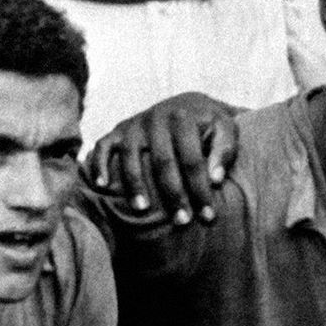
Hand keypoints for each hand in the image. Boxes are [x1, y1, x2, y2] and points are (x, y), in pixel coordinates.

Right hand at [85, 91, 241, 226]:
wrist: (187, 104)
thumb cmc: (209, 125)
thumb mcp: (226, 129)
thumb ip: (225, 151)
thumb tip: (215, 180)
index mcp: (183, 119)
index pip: (192, 160)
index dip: (200, 190)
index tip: (208, 216)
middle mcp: (156, 119)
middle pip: (163, 162)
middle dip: (173, 195)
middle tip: (182, 221)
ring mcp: (134, 125)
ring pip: (130, 157)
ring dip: (135, 184)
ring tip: (144, 210)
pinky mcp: (118, 130)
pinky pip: (103, 147)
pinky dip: (99, 164)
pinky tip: (103, 185)